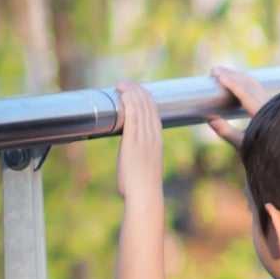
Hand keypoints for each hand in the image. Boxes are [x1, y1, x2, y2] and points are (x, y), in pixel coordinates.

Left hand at [116, 81, 164, 201]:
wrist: (144, 196)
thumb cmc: (142, 187)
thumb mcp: (144, 166)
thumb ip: (139, 156)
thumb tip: (130, 157)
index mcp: (157, 141)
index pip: (154, 113)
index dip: (145, 98)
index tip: (135, 90)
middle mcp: (153, 137)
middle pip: (148, 107)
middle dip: (137, 91)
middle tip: (126, 82)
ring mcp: (144, 139)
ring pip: (141, 108)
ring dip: (131, 93)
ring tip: (122, 83)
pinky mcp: (134, 142)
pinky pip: (133, 117)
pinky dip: (129, 103)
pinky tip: (124, 94)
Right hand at [207, 65, 268, 147]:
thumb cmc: (265, 153)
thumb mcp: (244, 146)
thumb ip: (227, 133)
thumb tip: (210, 120)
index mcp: (263, 115)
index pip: (246, 94)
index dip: (233, 83)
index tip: (219, 75)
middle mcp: (269, 106)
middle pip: (249, 84)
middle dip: (232, 75)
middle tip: (214, 70)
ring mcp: (271, 103)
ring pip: (254, 83)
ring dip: (237, 76)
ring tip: (221, 73)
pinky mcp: (271, 104)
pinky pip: (257, 87)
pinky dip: (244, 81)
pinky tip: (234, 80)